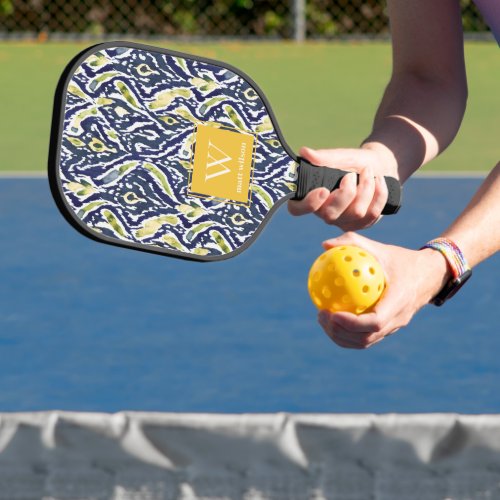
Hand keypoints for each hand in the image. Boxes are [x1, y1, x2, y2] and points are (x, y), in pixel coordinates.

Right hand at [288, 145, 397, 230]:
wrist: (379, 166)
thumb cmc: (354, 162)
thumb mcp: (341, 156)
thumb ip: (324, 157)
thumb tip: (304, 152)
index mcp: (312, 196)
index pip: (297, 209)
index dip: (308, 204)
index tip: (323, 190)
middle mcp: (324, 212)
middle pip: (330, 215)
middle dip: (346, 193)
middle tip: (351, 175)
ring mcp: (343, 221)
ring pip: (356, 213)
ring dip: (366, 188)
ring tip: (368, 172)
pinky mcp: (361, 224)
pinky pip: (372, 214)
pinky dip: (379, 193)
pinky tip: (379, 181)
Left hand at [316, 232, 450, 348]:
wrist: (429, 275)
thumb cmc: (401, 259)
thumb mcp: (380, 248)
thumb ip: (353, 243)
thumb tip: (325, 245)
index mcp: (399, 301)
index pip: (375, 321)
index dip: (352, 323)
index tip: (332, 313)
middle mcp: (398, 319)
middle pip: (366, 338)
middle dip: (340, 332)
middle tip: (321, 315)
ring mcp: (394, 327)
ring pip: (365, 342)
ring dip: (341, 336)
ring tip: (323, 319)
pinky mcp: (389, 329)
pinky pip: (366, 337)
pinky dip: (347, 334)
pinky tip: (332, 319)